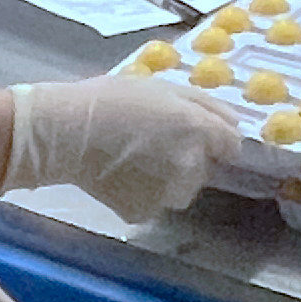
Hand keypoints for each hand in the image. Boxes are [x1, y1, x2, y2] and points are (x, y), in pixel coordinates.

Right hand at [5, 77, 240, 220]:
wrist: (65, 133)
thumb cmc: (111, 99)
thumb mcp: (162, 87)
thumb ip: (206, 106)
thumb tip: (235, 125)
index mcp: (196, 130)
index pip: (232, 145)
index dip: (214, 138)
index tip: (192, 133)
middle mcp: (189, 167)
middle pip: (205, 169)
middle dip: (188, 157)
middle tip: (152, 141)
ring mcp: (167, 195)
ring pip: (181, 189)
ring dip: (169, 178)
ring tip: (134, 159)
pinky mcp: (144, 214)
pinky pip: (156, 203)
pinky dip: (144, 193)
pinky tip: (121, 175)